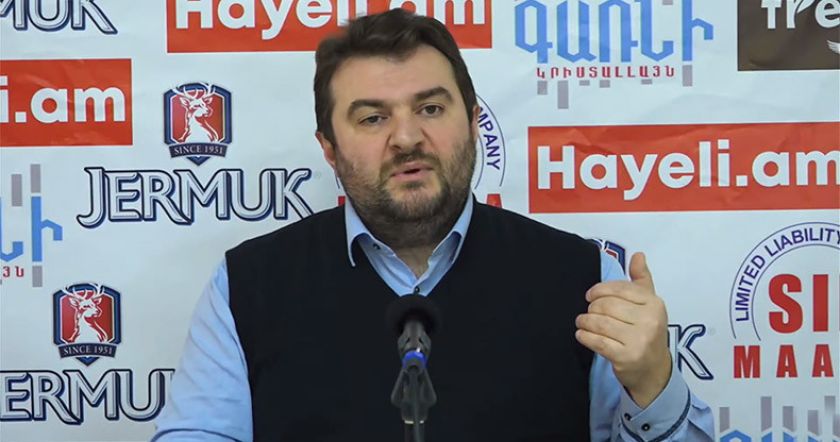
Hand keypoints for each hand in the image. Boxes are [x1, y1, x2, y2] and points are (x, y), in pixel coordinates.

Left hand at [575, 252, 671, 407]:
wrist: (654, 370)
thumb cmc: (647, 331)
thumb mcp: (649, 304)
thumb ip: (641, 279)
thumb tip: (638, 254)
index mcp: (655, 304)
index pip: (619, 289)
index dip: (599, 290)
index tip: (590, 295)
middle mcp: (650, 321)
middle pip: (607, 305)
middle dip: (592, 307)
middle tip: (588, 311)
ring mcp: (639, 340)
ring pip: (600, 322)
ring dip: (585, 321)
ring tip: (582, 322)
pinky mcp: (626, 357)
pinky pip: (597, 341)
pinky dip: (585, 336)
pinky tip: (582, 334)